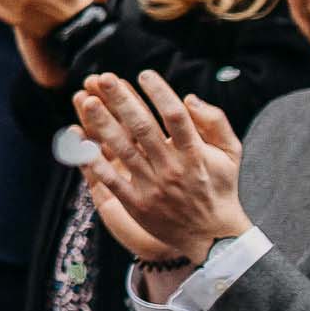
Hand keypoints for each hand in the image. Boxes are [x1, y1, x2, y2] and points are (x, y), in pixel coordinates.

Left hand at [72, 71, 248, 261]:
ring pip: (123, 150)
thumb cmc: (220, 188)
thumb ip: (215, 122)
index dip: (159, 93)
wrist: (212, 237)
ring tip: (87, 100)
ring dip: (103, 124)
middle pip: (143, 128)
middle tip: (104, 78)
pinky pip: (111, 178)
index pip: (175, 117)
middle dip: (122, 101)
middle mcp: (172, 167)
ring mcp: (152, 186)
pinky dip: (93, 160)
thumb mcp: (231, 153)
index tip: (143, 74)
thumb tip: (189, 97)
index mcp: (195, 153)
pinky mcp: (136, 203)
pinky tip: (78, 140)